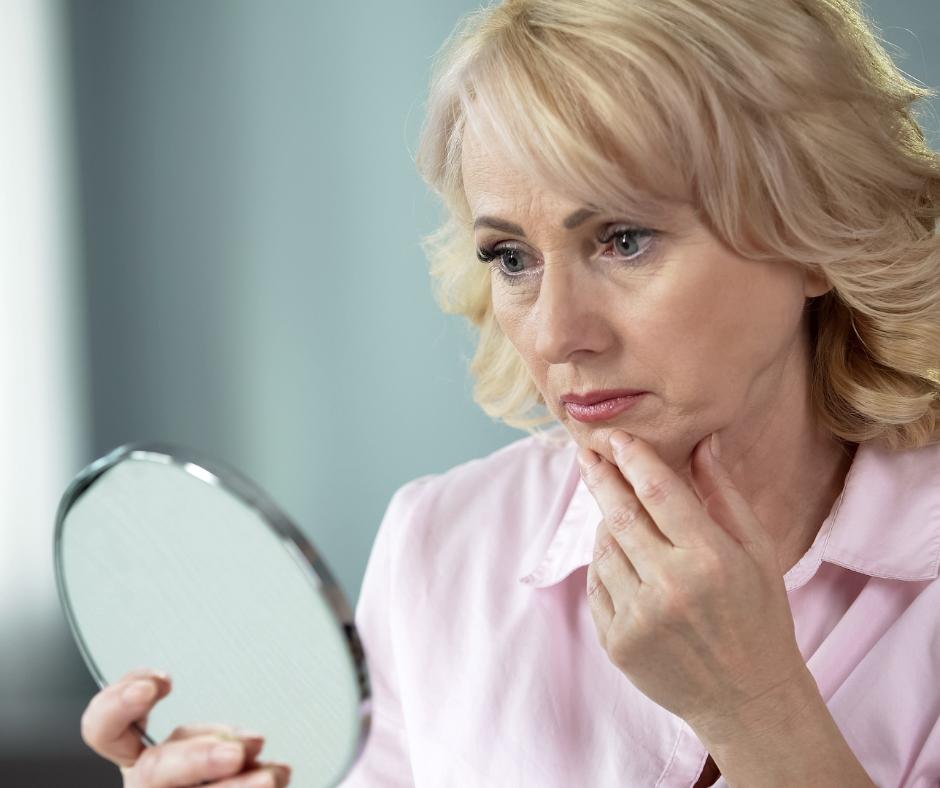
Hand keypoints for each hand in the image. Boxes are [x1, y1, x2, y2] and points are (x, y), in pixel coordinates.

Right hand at [80, 668, 291, 786]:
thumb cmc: (220, 777)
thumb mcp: (218, 751)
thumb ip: (223, 741)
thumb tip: (250, 744)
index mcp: (146, 761)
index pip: (105, 729)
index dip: (119, 704)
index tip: (162, 682)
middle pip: (152, 769)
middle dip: (196, 757)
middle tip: (235, 754)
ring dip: (233, 787)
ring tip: (268, 777)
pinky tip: (276, 782)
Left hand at [580, 429, 810, 738]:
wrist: (748, 700)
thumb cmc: (759, 617)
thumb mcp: (757, 551)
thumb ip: (724, 495)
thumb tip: (702, 443)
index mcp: (709, 559)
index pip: (659, 492)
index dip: (633, 458)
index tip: (616, 438)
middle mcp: (670, 587)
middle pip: (620, 515)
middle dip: (600, 477)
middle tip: (586, 453)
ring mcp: (638, 618)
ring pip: (603, 550)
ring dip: (604, 524)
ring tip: (615, 512)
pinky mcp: (617, 644)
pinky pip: (596, 587)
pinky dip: (603, 565)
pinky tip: (619, 557)